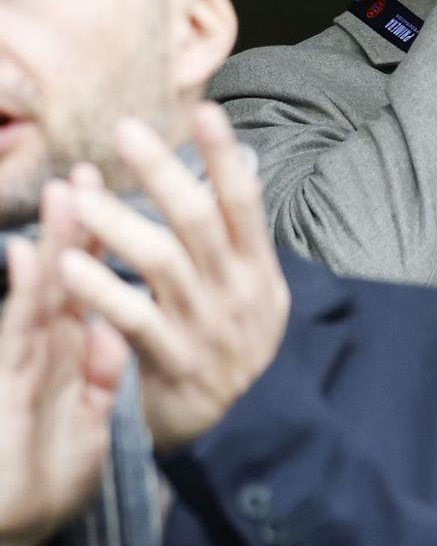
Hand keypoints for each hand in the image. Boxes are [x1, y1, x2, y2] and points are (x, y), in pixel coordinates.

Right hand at [0, 179, 127, 545]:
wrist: (14, 534)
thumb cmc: (48, 477)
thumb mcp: (91, 422)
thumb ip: (101, 376)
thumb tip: (114, 330)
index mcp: (71, 357)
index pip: (89, 291)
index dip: (103, 247)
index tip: (120, 205)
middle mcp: (45, 352)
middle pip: (64, 278)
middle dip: (77, 226)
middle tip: (87, 171)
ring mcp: (22, 363)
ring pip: (41, 293)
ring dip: (53, 243)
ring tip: (66, 193)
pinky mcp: (7, 384)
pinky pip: (20, 335)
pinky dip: (26, 296)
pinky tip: (26, 259)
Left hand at [60, 104, 290, 452]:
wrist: (247, 434)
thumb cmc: (234, 350)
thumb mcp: (254, 295)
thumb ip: (237, 243)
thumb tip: (230, 175)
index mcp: (257, 270)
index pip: (244, 202)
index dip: (225, 156)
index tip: (204, 111)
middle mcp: (236, 293)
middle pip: (199, 221)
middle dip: (163, 172)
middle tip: (124, 131)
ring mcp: (206, 329)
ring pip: (163, 263)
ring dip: (119, 223)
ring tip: (80, 194)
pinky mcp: (174, 365)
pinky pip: (134, 320)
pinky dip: (101, 290)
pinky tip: (69, 265)